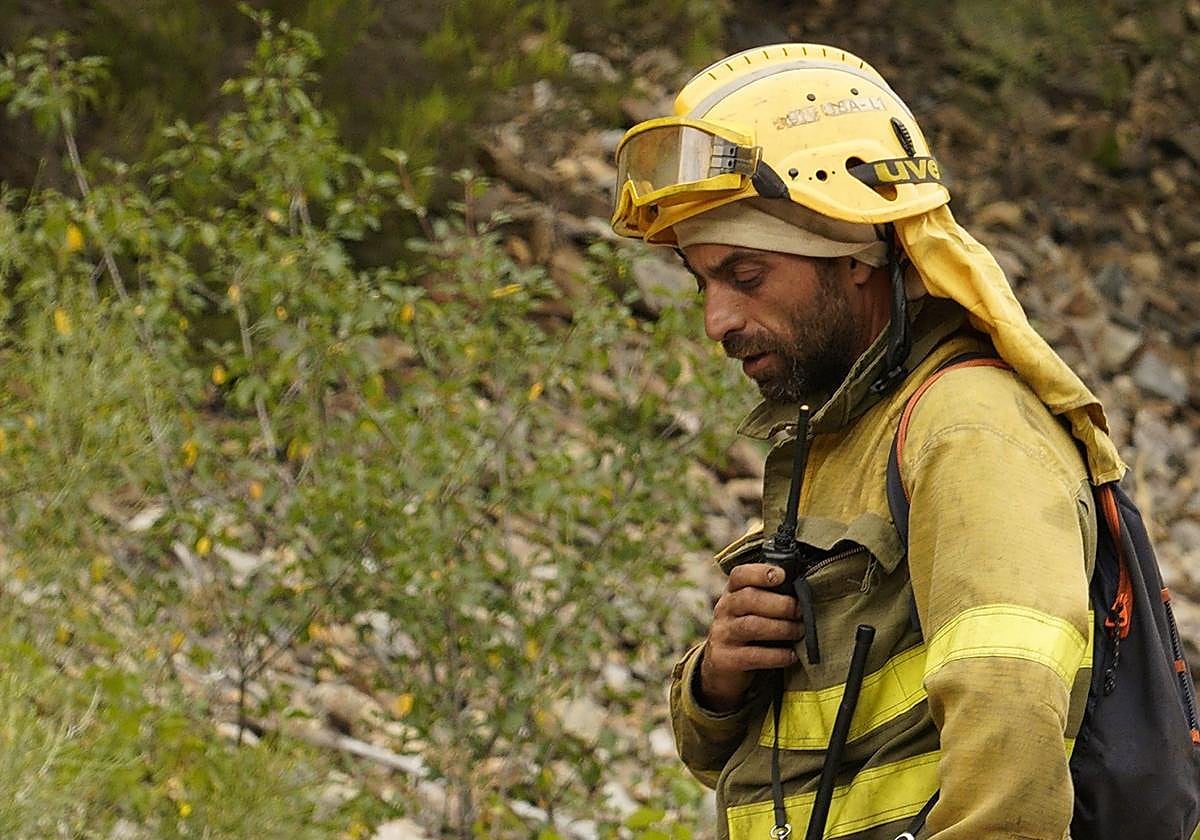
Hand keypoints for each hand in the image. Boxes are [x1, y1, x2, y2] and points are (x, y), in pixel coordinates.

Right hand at [698, 563, 804, 711]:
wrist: (721, 667)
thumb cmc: (747, 631)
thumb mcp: (751, 610)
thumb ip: (769, 597)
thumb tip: (803, 590)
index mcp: (732, 593)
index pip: (740, 575)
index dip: (760, 573)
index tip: (782, 576)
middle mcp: (724, 610)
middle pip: (748, 598)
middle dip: (780, 604)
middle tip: (800, 612)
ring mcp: (723, 634)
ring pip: (751, 626)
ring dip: (781, 628)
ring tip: (799, 632)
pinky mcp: (726, 659)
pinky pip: (753, 655)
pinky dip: (776, 655)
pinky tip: (791, 656)